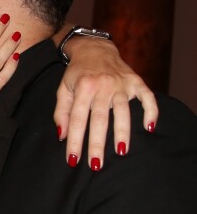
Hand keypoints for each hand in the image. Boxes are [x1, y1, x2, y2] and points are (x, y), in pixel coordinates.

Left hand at [54, 38, 157, 168]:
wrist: (94, 48)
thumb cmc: (76, 73)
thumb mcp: (63, 89)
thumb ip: (62, 112)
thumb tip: (62, 136)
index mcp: (83, 87)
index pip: (77, 119)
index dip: (75, 140)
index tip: (73, 159)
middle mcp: (103, 85)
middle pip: (100, 119)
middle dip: (97, 143)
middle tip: (96, 165)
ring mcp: (121, 83)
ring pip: (123, 111)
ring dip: (122, 132)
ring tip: (121, 152)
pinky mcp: (136, 81)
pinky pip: (147, 97)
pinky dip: (150, 111)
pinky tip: (149, 127)